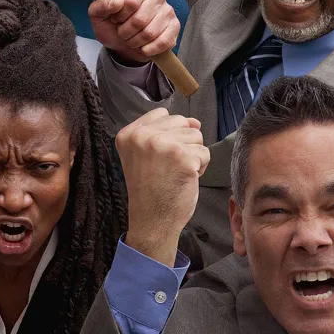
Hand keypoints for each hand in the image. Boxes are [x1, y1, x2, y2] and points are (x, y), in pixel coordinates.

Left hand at [88, 0, 179, 63]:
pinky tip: (143, 47)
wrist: (123, 44)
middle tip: (122, 32)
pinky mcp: (175, 27)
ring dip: (135, 42)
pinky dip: (148, 49)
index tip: (115, 19)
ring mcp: (168, 11)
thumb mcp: (98, 16)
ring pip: (150, 33)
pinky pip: (163, 42)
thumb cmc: (112, 25)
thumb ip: (101, 6)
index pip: (130, 3)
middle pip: (140, 20)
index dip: (119, 16)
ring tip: (131, 39)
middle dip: (126, 32)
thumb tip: (117, 1)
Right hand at [116, 109, 208, 265]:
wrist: (152, 219)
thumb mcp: (143, 154)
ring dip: (193, 155)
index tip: (160, 156)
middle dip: (183, 143)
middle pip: (182, 122)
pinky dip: (201, 167)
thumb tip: (195, 121)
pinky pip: (205, 153)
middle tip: (169, 166)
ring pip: (196, 135)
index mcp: (128, 134)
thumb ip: (162, 132)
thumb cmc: (151, 188)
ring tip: (177, 171)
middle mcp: (142, 136)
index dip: (169, 134)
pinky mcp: (182, 156)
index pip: (161, 114)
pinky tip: (186, 178)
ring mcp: (161, 145)